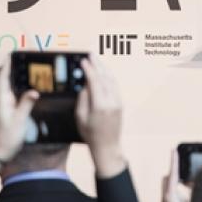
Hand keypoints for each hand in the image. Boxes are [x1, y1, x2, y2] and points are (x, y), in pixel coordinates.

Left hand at [0, 58, 39, 161]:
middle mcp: (4, 99)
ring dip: (18, 75)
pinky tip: (29, 84)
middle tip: (23, 57)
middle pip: (7, 79)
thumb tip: (34, 91)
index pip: (4, 78)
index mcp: (3, 99)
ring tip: (28, 66)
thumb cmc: (9, 136)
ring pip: (12, 85)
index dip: (7, 65)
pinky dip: (22, 85)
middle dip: (13, 67)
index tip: (12, 54)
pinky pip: (16, 93)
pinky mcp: (11, 109)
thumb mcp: (19, 120)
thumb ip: (26, 104)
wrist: (2, 151)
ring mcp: (7, 104)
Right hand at [75, 56, 124, 177]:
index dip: (89, 70)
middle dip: (97, 65)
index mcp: (100, 105)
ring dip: (104, 68)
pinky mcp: (121, 103)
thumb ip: (83, 98)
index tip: (83, 61)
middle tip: (91, 54)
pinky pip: (115, 86)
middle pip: (104, 77)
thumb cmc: (90, 134)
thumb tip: (86, 83)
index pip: (95, 82)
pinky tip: (103, 72)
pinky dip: (109, 76)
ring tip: (96, 60)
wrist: (107, 146)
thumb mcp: (81, 117)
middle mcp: (111, 101)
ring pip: (111, 80)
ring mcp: (118, 102)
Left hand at [160, 149, 190, 201]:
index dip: (174, 161)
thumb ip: (190, 194)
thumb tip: (191, 184)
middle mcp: (165, 200)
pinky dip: (178, 201)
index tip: (173, 149)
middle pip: (168, 181)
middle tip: (183, 172)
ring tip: (189, 195)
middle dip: (175, 176)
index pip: (173, 174)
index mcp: (170, 196)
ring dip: (178, 191)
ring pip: (170, 192)